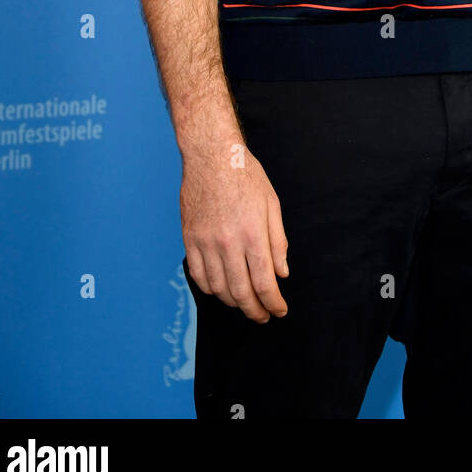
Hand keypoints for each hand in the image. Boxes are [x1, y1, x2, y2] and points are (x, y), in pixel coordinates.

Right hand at [181, 142, 288, 321]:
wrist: (211, 155)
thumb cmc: (245, 175)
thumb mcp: (271, 203)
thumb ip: (278, 241)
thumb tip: (281, 273)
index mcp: (253, 233)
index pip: (264, 283)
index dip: (273, 303)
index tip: (279, 311)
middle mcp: (228, 242)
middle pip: (241, 293)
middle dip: (255, 311)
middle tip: (263, 316)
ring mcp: (205, 242)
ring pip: (219, 289)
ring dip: (234, 302)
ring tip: (244, 302)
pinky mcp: (190, 239)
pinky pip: (198, 276)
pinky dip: (211, 289)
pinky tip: (221, 289)